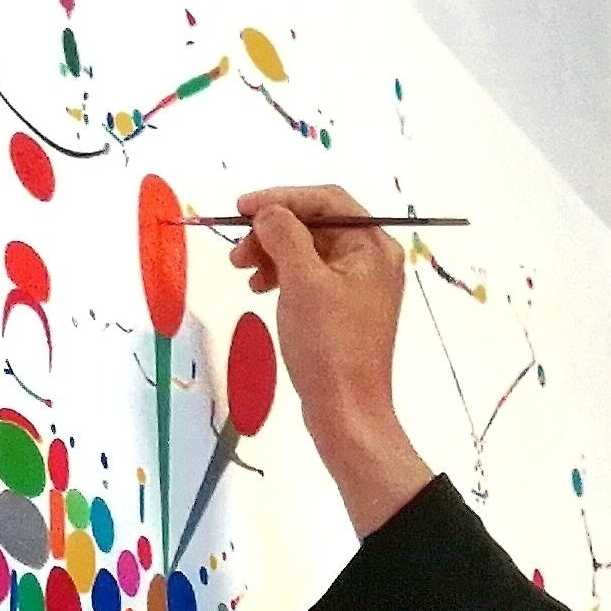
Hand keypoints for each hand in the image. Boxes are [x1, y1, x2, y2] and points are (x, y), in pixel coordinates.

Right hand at [231, 185, 434, 534]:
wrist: (346, 412)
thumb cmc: (329, 345)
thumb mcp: (303, 282)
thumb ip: (285, 236)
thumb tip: (269, 212)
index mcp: (373, 247)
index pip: (327, 201)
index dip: (282, 198)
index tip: (242, 208)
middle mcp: (371, 260)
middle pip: (316, 225)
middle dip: (273, 230)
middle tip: (237, 251)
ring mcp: (358, 286)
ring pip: (308, 251)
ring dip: (272, 253)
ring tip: (243, 271)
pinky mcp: (343, 310)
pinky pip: (309, 277)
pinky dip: (282, 276)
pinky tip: (261, 288)